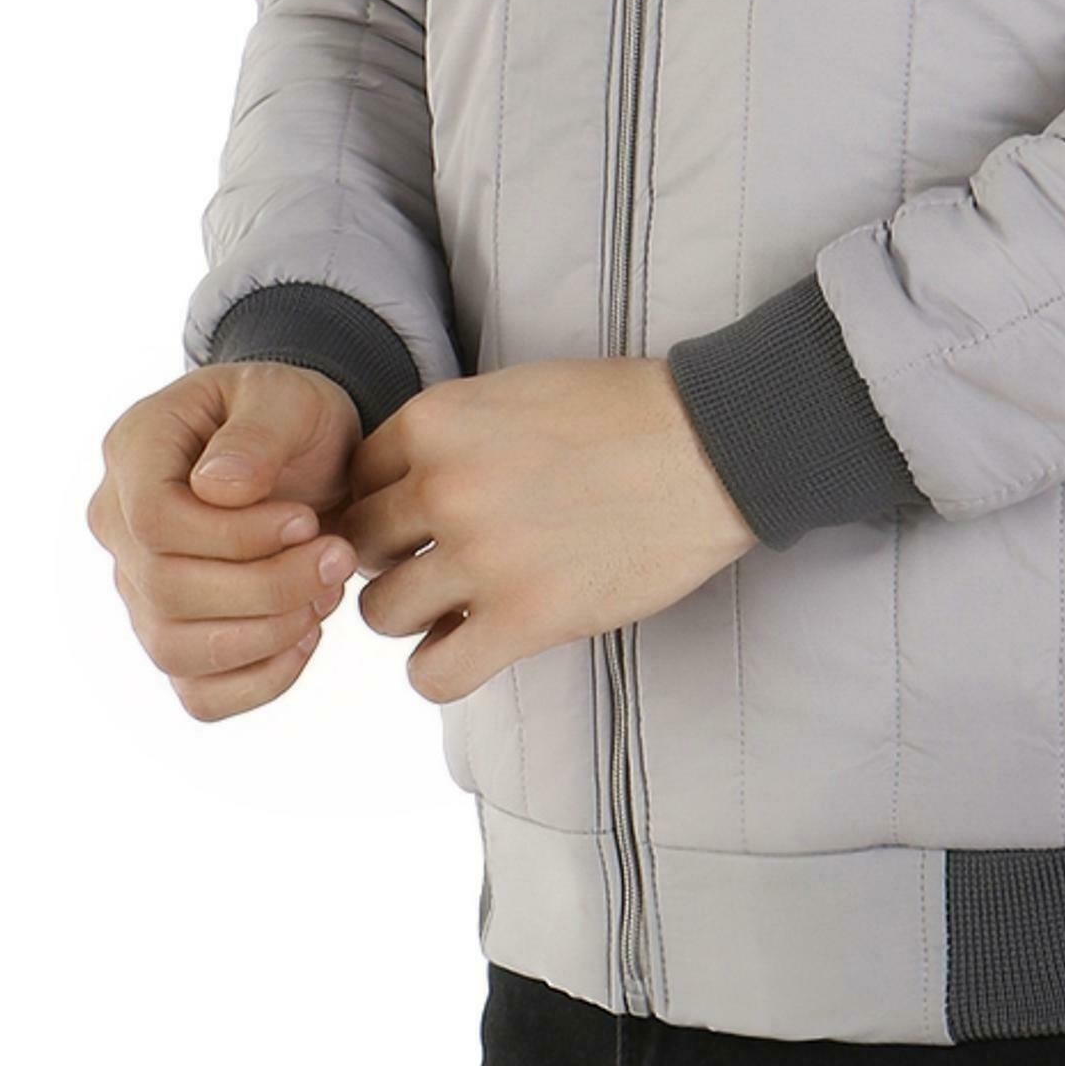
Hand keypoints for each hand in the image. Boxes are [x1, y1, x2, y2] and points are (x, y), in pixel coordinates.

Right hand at [88, 361, 364, 719]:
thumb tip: (217, 489)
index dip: (235, 536)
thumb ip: (256, 433)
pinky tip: (307, 635)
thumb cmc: (291, 416)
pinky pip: (198, 693)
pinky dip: (260, 680)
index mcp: (134, 451)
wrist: (308, 452)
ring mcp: (137, 588)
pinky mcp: (174, 636)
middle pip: (167, 590)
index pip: (155, 521)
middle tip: (338, 557)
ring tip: (328, 591)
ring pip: (175, 650)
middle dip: (267, 586)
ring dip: (267, 634)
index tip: (306, 519)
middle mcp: (117, 524)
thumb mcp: (288, 395)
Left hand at [333, 356, 759, 701]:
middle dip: (390, 556)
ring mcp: (483, 556)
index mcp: (439, 420)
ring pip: (381, 614)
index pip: (355, 476)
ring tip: (456, 605)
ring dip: (412, 614)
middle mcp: (446, 486)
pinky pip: (434, 675)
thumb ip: (451, 432)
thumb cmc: (622, 412)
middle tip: (433, 560)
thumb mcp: (515, 390)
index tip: (409, 515)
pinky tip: (472, 646)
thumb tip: (400, 484)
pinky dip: (440, 669)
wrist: (709, 446)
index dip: (378, 499)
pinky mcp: (527, 618)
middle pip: (359, 546)